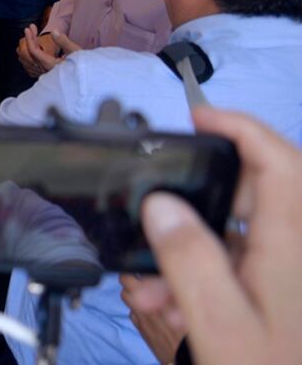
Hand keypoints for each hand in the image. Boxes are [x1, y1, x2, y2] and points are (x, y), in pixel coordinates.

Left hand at [16, 24, 79, 77]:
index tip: (28, 29)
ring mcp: (45, 73)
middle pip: (30, 55)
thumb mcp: (76, 52)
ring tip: (30, 35)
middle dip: (29, 40)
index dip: (29, 39)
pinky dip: (30, 54)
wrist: (88, 79)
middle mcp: (45, 70)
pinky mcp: (47, 74)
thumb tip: (54, 32)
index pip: (34, 51)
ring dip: (28, 46)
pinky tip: (33, 47)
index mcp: (50, 65)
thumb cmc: (84, 67)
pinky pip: (32, 65)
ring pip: (29, 60)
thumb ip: (64, 42)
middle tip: (30, 28)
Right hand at [125, 108, 301, 364]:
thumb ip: (188, 260)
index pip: (278, 160)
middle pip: (258, 188)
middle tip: (159, 207)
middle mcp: (298, 248)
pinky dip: (206, 270)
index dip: (241, 127)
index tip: (198, 117)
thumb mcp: (220, 324)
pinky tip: (170, 301)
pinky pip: (244, 261)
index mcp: (291, 245)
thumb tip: (160, 205)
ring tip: (153, 284)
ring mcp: (291, 269)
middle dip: (201, 192)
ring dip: (195, 243)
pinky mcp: (282, 291)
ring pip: (244, 229)